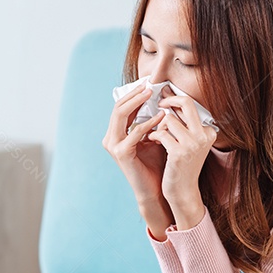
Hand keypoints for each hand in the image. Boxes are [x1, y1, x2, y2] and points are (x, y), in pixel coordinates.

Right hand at [103, 81, 169, 206]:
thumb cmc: (155, 163)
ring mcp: (113, 146)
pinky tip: (161, 116)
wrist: (154, 188)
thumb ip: (152, 120)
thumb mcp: (153, 136)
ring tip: (153, 94)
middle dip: (134, 94)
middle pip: (118, 107)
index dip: (133, 94)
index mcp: (115, 134)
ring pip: (121, 114)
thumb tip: (161, 97)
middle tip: (149, 84)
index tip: (148, 83)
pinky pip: (135, 131)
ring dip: (138, 102)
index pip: (121, 107)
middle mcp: (110, 139)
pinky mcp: (121, 153)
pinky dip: (148, 122)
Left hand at [149, 93, 217, 217]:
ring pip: (168, 119)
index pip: (191, 106)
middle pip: (186, 103)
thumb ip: (183, 123)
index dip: (175, 100)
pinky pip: (160, 133)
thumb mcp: (189, 143)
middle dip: (169, 99)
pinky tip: (153, 141)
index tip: (165, 96)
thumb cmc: (182, 166)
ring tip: (157, 135)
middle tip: (160, 101)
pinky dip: (154, 135)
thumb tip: (168, 98)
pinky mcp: (178, 153)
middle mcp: (203, 136)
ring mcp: (192, 144)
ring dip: (158, 126)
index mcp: (208, 132)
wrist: (182, 191)